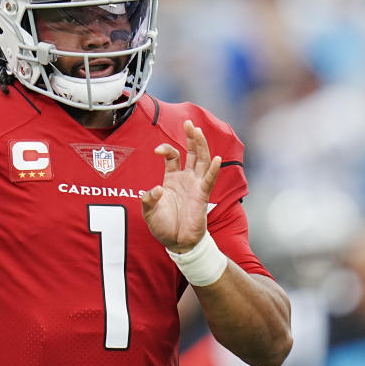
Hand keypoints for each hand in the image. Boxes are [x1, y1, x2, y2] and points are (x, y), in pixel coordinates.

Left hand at [141, 120, 220, 252]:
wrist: (176, 242)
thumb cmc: (163, 226)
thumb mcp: (149, 212)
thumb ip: (148, 200)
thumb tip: (154, 190)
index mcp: (171, 178)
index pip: (172, 156)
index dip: (166, 149)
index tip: (157, 150)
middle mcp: (185, 178)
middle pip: (191, 152)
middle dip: (191, 137)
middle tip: (189, 123)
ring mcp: (195, 185)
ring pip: (201, 161)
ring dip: (201, 146)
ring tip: (198, 131)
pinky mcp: (203, 195)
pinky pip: (209, 180)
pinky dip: (213, 169)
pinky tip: (215, 158)